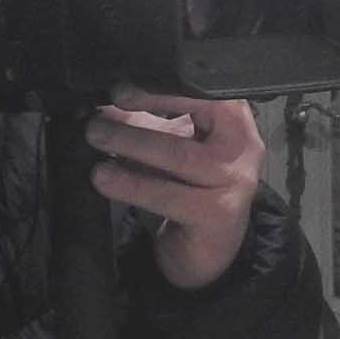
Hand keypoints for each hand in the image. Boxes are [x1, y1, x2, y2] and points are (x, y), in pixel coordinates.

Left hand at [84, 86, 265, 289]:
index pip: (206, 93)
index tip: (120, 91)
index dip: (164, 89)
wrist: (208, 249)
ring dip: (132, 144)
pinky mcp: (217, 215)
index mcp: (235, 122)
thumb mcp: (169, 150)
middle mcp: (244, 148)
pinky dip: (131, 185)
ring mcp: (234, 182)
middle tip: (96, 121)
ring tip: (96, 140)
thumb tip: (103, 106)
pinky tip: (103, 178)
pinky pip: (167, 196)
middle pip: (199, 117)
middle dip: (145, 112)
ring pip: (180, 155)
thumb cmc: (189, 190)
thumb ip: (144, 125)